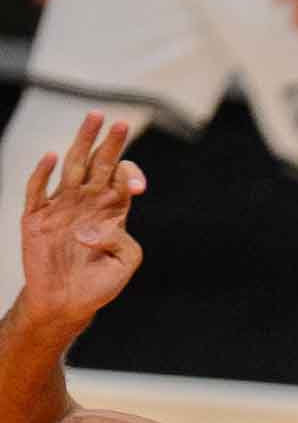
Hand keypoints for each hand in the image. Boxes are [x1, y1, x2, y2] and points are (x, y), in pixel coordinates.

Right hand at [19, 113, 146, 329]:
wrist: (65, 303)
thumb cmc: (99, 283)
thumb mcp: (125, 262)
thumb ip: (126, 241)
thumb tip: (111, 226)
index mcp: (112, 210)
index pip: (122, 179)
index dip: (130, 175)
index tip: (137, 187)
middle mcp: (87, 202)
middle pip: (99, 164)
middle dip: (110, 143)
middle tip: (121, 122)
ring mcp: (61, 207)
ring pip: (72, 167)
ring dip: (82, 143)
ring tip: (93, 119)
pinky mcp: (36, 218)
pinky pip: (38, 191)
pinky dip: (44, 173)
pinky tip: (52, 157)